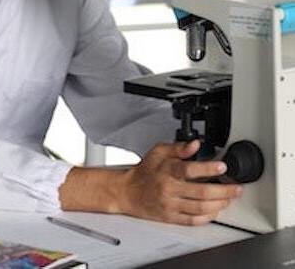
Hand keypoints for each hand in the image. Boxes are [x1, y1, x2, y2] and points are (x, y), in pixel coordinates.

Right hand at [120, 140, 242, 224]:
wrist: (128, 192)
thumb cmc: (145, 171)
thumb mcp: (158, 152)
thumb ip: (179, 148)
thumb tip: (195, 144)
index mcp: (166, 170)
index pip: (189, 169)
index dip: (208, 168)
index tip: (222, 166)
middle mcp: (169, 188)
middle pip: (201, 192)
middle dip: (223, 191)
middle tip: (236, 188)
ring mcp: (170, 204)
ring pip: (200, 208)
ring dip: (219, 204)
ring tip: (229, 199)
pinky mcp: (171, 217)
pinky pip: (193, 220)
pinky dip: (208, 217)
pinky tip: (215, 210)